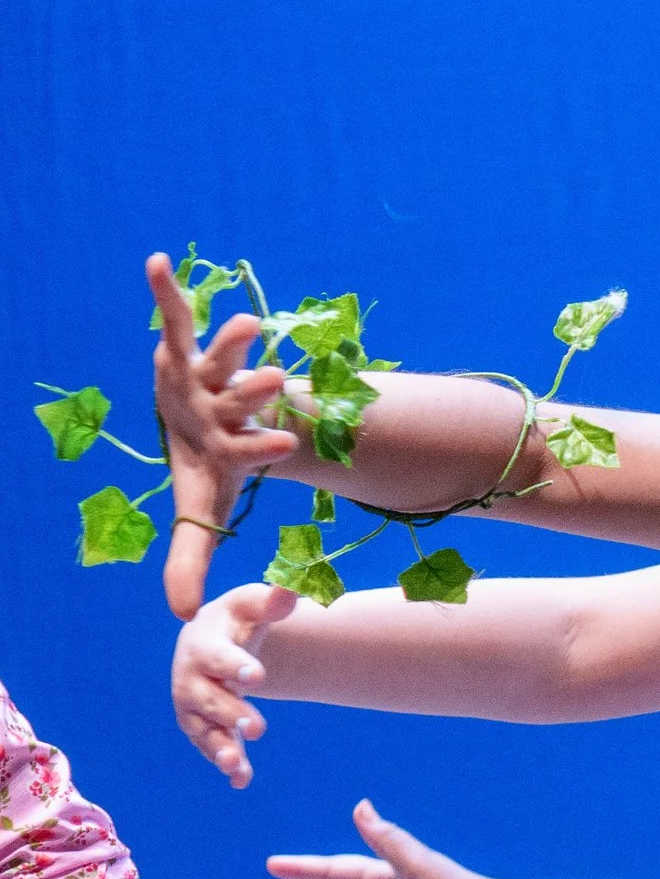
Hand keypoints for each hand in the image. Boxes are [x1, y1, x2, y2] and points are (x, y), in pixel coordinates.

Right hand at [146, 252, 300, 620]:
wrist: (211, 419)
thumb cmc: (209, 463)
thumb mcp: (198, 506)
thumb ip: (192, 555)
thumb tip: (183, 617)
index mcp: (230, 446)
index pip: (251, 451)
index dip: (265, 449)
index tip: (283, 446)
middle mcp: (227, 407)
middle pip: (245, 399)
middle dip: (258, 392)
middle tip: (276, 381)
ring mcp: (210, 375)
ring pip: (224, 356)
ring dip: (234, 341)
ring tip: (246, 323)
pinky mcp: (185, 347)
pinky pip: (175, 315)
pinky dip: (166, 291)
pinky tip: (156, 261)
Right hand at [173, 583, 300, 790]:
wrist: (212, 642)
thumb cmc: (236, 620)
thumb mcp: (251, 606)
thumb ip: (272, 602)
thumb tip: (292, 589)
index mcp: (204, 645)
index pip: (218, 657)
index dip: (235, 666)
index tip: (257, 676)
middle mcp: (192, 678)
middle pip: (209, 699)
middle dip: (231, 714)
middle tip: (259, 728)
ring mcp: (194, 707)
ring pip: (205, 731)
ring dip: (220, 748)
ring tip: (237, 765)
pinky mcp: (202, 728)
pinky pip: (214, 748)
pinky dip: (229, 765)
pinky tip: (242, 781)